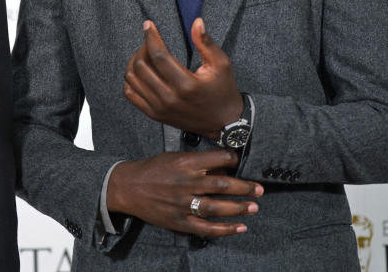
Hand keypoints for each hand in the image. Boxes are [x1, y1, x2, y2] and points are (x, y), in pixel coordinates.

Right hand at [106, 150, 261, 235]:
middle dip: (245, 188)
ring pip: (217, 207)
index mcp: (185, 162)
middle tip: (259, 189)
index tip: (242, 162)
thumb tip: (223, 168)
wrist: (127, 187)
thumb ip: (197, 163)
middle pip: (222, 185)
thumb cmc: (152, 169)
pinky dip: (225, 229)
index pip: (218, 158)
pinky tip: (239, 227)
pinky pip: (206, 228)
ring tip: (254, 207)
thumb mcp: (173, 157)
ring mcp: (183, 203)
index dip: (234, 160)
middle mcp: (186, 182)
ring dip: (239, 208)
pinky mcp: (179, 221)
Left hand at [124, 18, 242, 139]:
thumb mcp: (221, 64)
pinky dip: (131, 79)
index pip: (159, 55)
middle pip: (141, 66)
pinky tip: (141, 71)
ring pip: (132, 79)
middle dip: (142, 47)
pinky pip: (130, 94)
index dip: (151, 37)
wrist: (223, 122)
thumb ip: (206, 43)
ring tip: (144, 54)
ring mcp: (159, 108)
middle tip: (150, 41)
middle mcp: (169, 98)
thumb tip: (197, 22)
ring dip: (134, 62)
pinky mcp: (154, 114)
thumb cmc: (223, 90)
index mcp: (186, 84)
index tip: (148, 25)